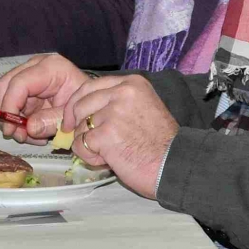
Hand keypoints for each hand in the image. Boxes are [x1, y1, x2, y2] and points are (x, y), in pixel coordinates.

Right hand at [0, 53, 94, 144]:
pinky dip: (17, 120)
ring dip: (11, 118)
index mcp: (51, 68)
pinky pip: (12, 103)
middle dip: (6, 112)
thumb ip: (51, 122)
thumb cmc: (85, 106)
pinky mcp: (26, 86)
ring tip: (27, 136)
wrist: (92, 103)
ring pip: (5, 94)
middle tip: (14, 133)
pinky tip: (30, 131)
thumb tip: (29, 128)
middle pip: (6, 84)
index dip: (10, 106)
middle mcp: (36, 66)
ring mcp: (29, 74)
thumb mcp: (71, 116)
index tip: (10, 129)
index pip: (20, 83)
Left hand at [59, 75, 178, 198]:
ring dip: (88, 143)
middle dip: (78, 125)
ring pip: (80, 127)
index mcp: (132, 83)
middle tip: (88, 140)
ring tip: (110, 153)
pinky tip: (108, 161)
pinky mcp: (105, 134)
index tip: (73, 118)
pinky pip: (80, 145)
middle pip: (80, 105)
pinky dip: (89, 156)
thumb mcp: (145, 107)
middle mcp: (122, 92)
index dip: (77, 104)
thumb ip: (118, 101)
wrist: (175, 166)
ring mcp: (112, 113)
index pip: (90, 86)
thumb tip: (85, 108)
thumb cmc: (161, 142)